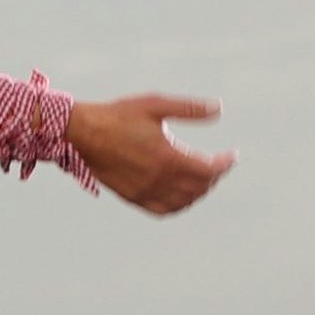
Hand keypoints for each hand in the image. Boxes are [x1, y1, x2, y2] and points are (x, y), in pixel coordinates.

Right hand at [67, 94, 233, 215]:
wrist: (83, 134)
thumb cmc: (118, 116)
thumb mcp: (155, 104)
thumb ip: (188, 108)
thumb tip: (218, 108)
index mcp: (168, 157)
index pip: (209, 169)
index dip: (225, 164)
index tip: (232, 156)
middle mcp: (159, 179)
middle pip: (200, 187)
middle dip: (214, 176)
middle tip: (218, 164)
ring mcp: (145, 191)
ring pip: (184, 201)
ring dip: (199, 192)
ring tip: (203, 179)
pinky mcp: (133, 197)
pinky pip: (163, 210)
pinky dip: (179, 206)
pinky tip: (182, 196)